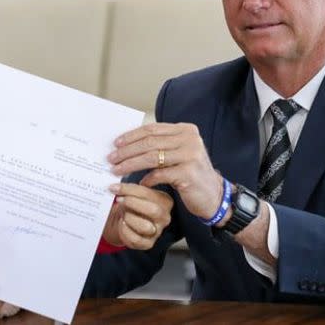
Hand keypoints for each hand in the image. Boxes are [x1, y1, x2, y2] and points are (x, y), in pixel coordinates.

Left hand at [103, 183, 172, 249]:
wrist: (126, 221)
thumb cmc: (132, 204)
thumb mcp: (133, 194)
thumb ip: (128, 189)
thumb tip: (116, 187)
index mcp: (165, 201)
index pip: (148, 193)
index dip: (130, 189)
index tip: (115, 187)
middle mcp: (165, 217)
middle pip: (153, 210)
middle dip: (132, 203)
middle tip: (119, 199)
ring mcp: (158, 232)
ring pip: (145, 226)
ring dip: (129, 218)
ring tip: (123, 214)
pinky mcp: (148, 243)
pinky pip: (136, 239)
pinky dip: (125, 231)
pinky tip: (122, 224)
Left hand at [108, 123, 222, 219]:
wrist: (213, 196)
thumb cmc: (190, 174)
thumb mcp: (178, 153)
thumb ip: (161, 144)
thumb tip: (128, 143)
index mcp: (186, 130)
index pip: (152, 129)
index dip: (132, 136)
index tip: (115, 144)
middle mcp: (189, 139)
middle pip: (150, 142)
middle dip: (127, 151)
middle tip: (111, 158)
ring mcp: (190, 155)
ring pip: (152, 157)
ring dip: (130, 164)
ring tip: (117, 170)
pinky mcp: (188, 173)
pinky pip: (159, 174)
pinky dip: (147, 179)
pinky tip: (139, 184)